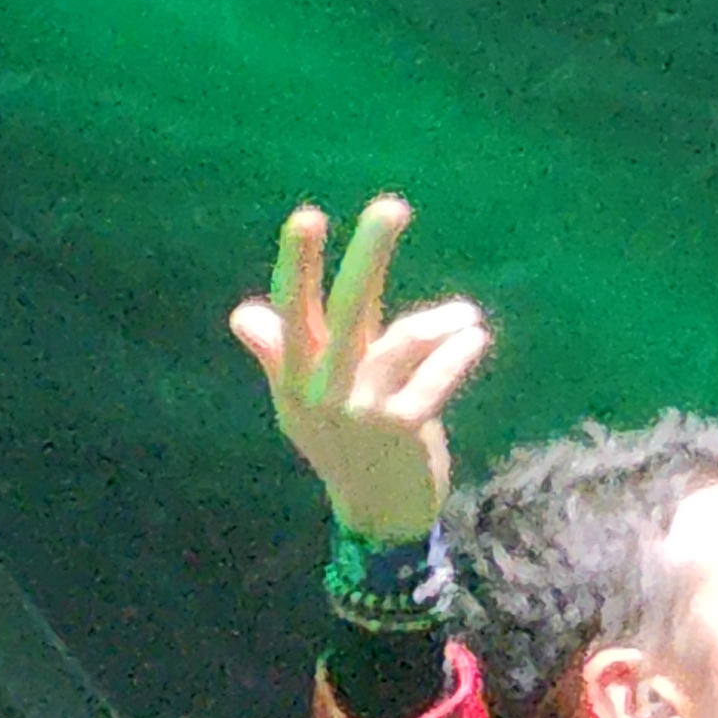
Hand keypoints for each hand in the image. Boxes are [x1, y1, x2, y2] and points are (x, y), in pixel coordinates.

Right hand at [231, 195, 493, 545]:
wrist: (377, 512)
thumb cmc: (343, 443)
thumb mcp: (304, 401)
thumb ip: (281, 353)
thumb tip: (243, 314)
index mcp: (293, 376)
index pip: (294, 309)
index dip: (301, 265)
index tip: (309, 216)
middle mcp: (320, 392)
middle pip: (343, 312)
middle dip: (367, 256)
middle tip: (392, 205)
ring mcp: (360, 414)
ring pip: (398, 346)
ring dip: (437, 322)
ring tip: (466, 314)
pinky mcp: (401, 433)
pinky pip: (432, 383)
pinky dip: (455, 356)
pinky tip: (474, 337)